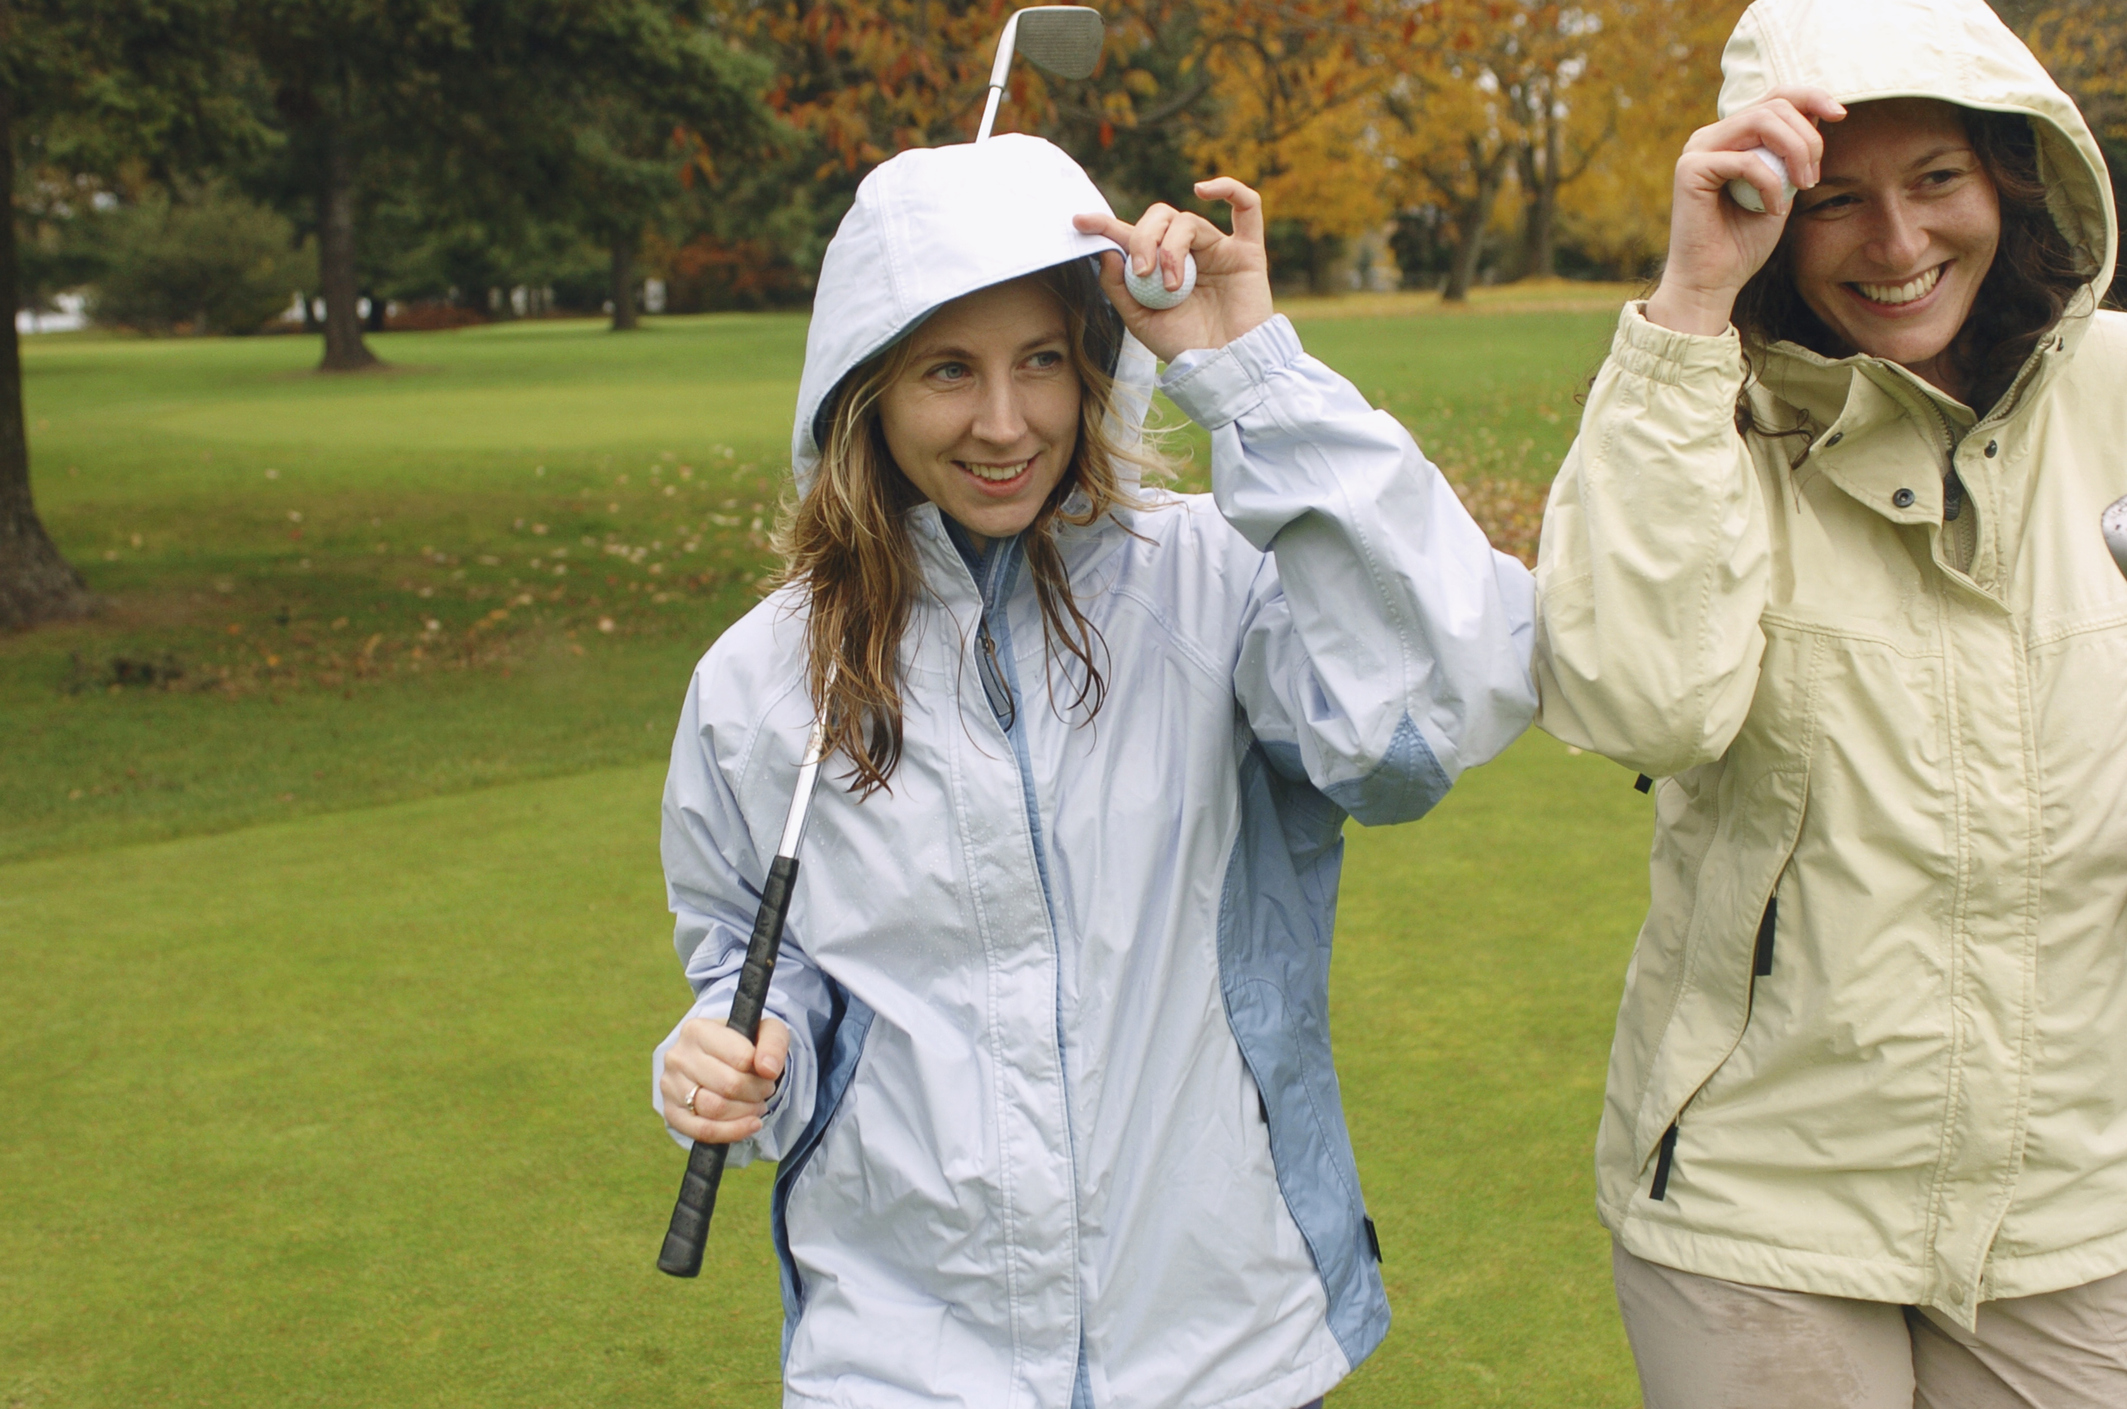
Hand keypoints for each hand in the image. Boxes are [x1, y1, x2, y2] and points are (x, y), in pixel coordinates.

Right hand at [660, 1015, 788, 1144]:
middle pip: (729, 1086)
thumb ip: (773, 1043)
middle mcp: (677, 1056)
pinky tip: (750, 1125)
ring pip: (715, 1109)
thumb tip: (768, 1069)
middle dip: (756, 1093)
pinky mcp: (671, 1112)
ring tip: (756, 1105)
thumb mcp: (765, 1031)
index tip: (768, 1073)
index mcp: (696, 1030)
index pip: (741, 1058)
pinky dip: (732, 1132)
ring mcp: (670, 1086)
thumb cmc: (743, 1044)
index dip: (762, 1071)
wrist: (718, 1060)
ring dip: (746, 1112)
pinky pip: (702, 1131)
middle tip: (764, 1091)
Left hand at [1073, 177, 1273, 362]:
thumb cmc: (1185, 347)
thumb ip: (1119, 288)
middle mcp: (1188, 253)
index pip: (1132, 235)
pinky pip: (1247, 207)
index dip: (1107, 225)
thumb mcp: (1141, 321)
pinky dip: (1229, 188)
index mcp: (1160, 267)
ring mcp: (1218, 249)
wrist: (1224, 368)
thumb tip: (1106, 253)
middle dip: (1143, 238)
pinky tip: (1204, 190)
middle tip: (1141, 271)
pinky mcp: (1247, 252)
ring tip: (1171, 286)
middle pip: (1160, 218)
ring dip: (1172, 249)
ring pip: (1187, 222)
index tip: (1081, 222)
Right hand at [1645, 88, 1845, 336]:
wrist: (1713, 282)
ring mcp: (1697, 150)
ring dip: (1794, 153)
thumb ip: (1792, 153)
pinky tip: (1773, 211)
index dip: (1812, 97)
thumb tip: (1820, 114)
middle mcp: (1710, 136)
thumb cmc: (1745, 241)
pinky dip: (1770, 185)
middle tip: (1813, 180)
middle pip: (1774, 106)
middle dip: (1808, 138)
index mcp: (1730, 136)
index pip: (1775, 96)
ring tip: (1802, 187)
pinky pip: (1746, 161)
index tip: (1841, 116)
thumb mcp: (1783, 187)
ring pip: (1762, 122)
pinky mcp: (1689, 170)